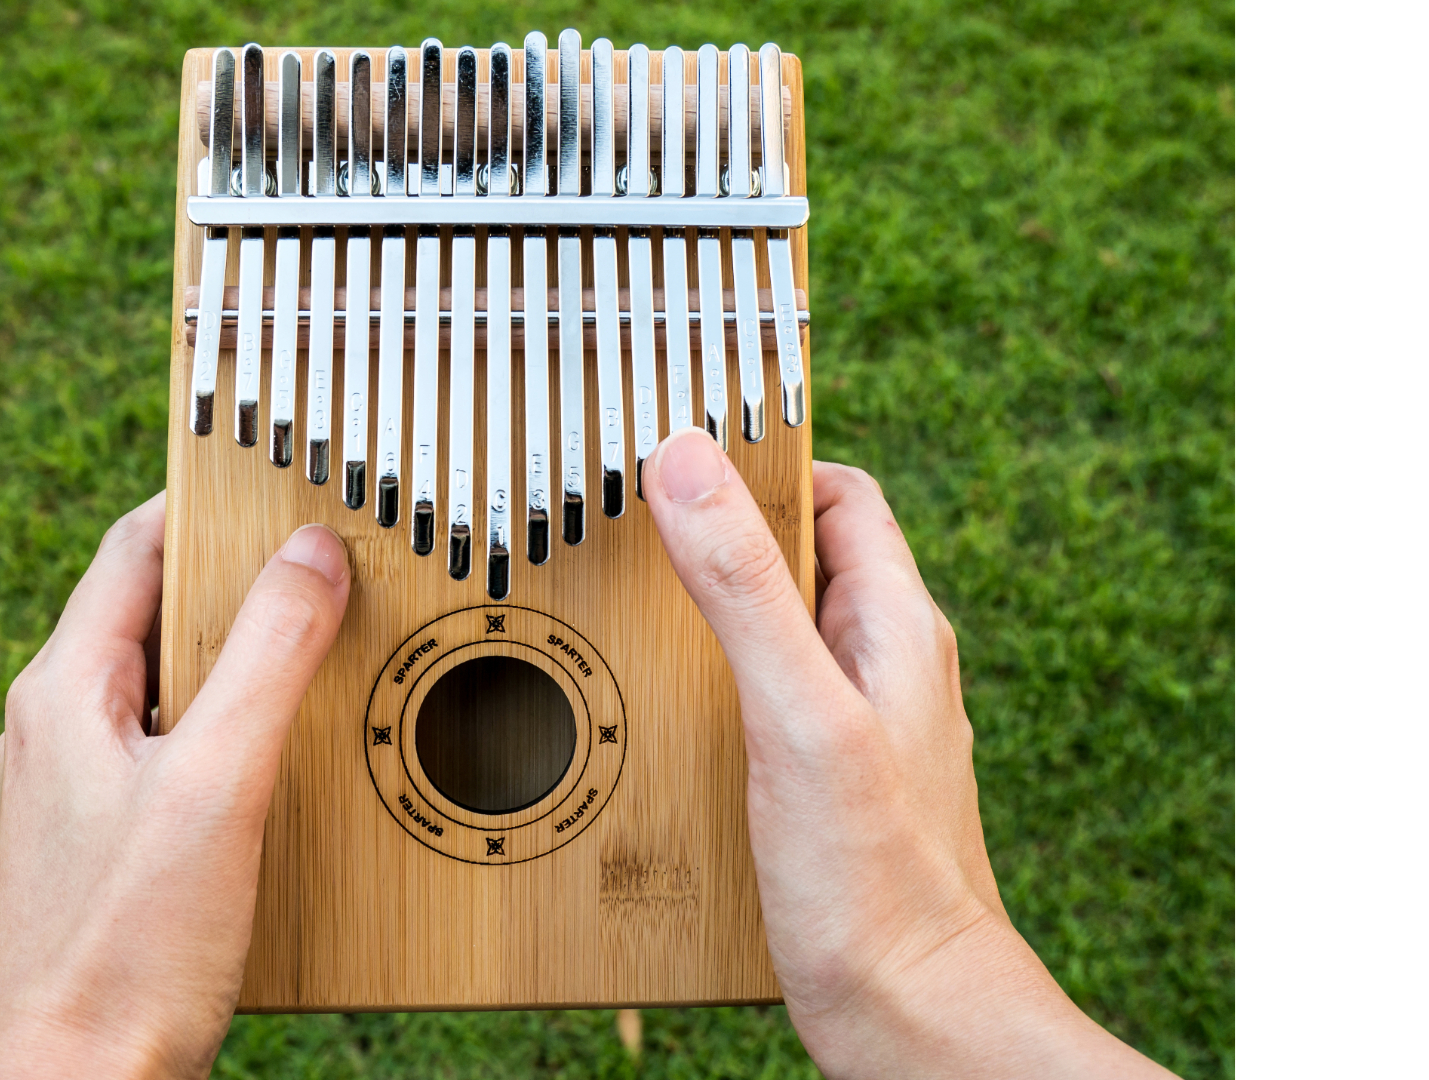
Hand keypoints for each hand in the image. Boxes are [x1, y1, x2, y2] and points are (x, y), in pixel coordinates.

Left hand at [0, 493, 350, 1078]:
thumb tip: (312, 552)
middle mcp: (57, 733)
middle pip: (157, 617)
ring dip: (246, 667)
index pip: (135, 548)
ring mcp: (75, 797)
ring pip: (170, 692)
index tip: (283, 481)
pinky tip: (289, 769)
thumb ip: (269, 660)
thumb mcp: (215, 785)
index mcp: (63, 692)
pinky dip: (234, 739)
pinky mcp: (104, 856)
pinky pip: (174, 760)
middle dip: (245, 587)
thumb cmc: (120, 954)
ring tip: (328, 657)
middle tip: (334, 567)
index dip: (210, 503)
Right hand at [642, 430, 1172, 1079]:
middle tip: (636, 528)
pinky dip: (712, 685)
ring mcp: (858, 724)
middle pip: (800, 558)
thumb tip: (687, 463)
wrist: (910, 1013)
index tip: (686, 453)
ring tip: (635, 610)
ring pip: (778, 630)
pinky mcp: (826, 781)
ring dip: (711, 613)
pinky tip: (665, 713)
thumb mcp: (796, 712)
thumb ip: (744, 588)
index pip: (840, 495)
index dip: (766, 463)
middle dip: (719, 535)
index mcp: (895, 626)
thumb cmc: (875, 879)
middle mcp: (883, 665)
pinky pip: (765, 698)